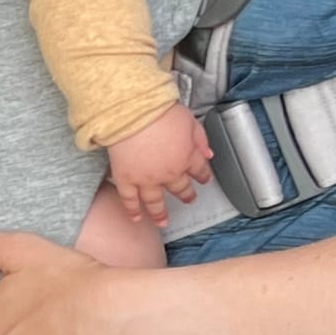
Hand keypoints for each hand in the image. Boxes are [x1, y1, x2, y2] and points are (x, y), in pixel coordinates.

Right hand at [107, 104, 212, 227]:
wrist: (133, 114)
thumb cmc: (159, 112)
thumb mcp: (189, 121)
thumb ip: (200, 138)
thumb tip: (209, 153)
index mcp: (186, 157)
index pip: (199, 170)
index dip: (202, 175)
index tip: (204, 179)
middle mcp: (169, 172)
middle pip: (180, 187)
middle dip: (186, 194)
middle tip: (188, 199)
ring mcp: (146, 179)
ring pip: (155, 201)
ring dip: (160, 213)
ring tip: (163, 221)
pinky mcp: (126, 179)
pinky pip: (129, 200)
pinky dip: (133, 210)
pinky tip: (136, 218)